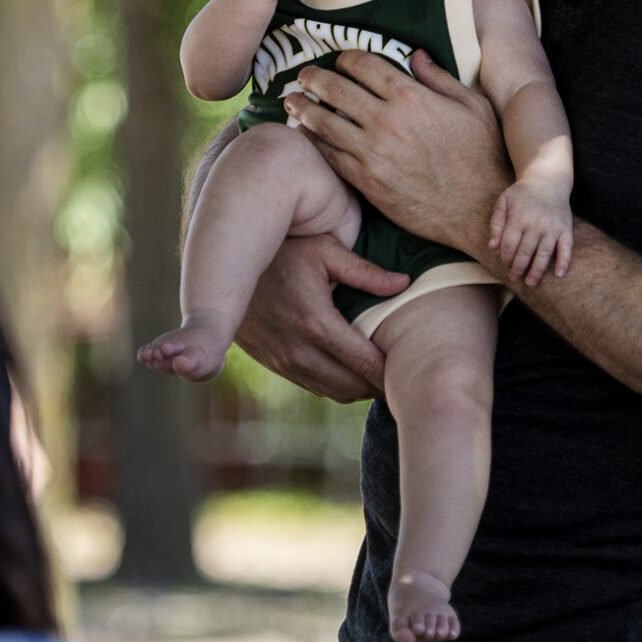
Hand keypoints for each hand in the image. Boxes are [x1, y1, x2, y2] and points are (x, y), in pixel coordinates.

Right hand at [235, 233, 408, 403]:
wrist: (224, 264)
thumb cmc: (284, 249)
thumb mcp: (324, 249)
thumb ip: (365, 271)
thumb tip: (405, 284)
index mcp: (316, 323)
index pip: (366, 364)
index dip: (394, 372)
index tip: (416, 368)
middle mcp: (299, 351)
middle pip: (355, 387)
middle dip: (382, 385)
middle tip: (406, 373)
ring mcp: (284, 362)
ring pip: (336, 393)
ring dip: (361, 388)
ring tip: (383, 373)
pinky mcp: (274, 364)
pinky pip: (315, 387)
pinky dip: (338, 385)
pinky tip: (353, 370)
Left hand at [287, 50, 513, 254]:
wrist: (479, 210)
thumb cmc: (483, 156)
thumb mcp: (474, 107)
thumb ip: (440, 78)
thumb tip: (416, 56)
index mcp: (411, 96)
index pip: (363, 64)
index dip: (346, 58)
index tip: (341, 61)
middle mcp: (386, 121)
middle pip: (335, 89)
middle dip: (314, 78)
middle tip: (303, 76)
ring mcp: (373, 153)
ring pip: (323, 123)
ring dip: (303, 108)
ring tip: (291, 101)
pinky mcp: (367, 182)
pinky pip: (330, 157)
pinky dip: (314, 143)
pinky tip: (306, 136)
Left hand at [489, 177, 572, 285]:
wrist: (548, 180)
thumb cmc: (522, 193)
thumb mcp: (503, 201)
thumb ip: (496, 223)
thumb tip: (493, 246)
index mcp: (519, 218)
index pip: (509, 245)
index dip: (505, 257)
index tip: (505, 263)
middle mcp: (536, 224)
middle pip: (525, 253)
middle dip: (518, 268)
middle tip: (514, 277)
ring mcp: (553, 227)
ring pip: (544, 255)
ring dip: (536, 271)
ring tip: (530, 282)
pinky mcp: (566, 229)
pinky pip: (566, 248)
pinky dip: (564, 262)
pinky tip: (560, 274)